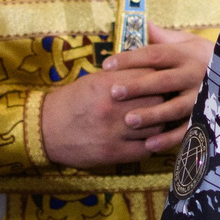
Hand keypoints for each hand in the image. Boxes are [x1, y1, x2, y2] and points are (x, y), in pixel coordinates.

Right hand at [38, 28, 210, 166]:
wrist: (46, 129)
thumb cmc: (72, 100)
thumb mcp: (95, 80)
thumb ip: (122, 74)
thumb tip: (149, 66)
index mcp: (109, 85)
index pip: (149, 78)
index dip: (162, 78)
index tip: (169, 78)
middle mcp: (114, 108)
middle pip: (156, 101)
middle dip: (166, 99)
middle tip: (173, 98)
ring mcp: (115, 132)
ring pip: (155, 126)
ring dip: (163, 122)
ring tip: (167, 118)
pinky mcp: (114, 154)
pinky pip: (145, 149)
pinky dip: (155, 143)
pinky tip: (158, 138)